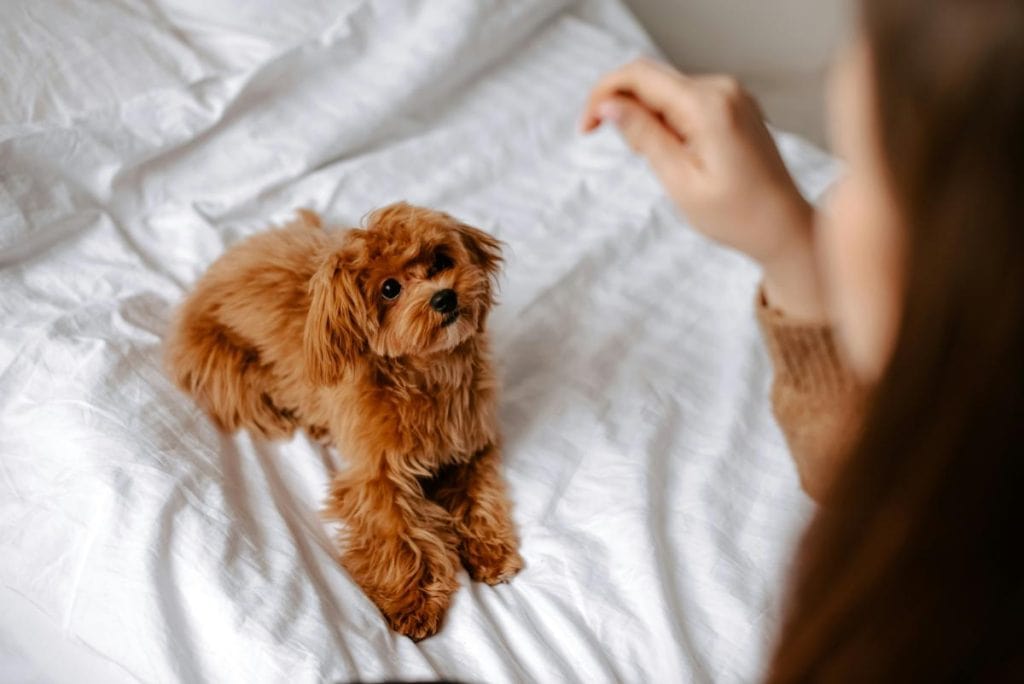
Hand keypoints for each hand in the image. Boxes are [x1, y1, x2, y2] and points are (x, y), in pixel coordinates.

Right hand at [581, 59, 825, 320]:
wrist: (783, 227)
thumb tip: (608, 105)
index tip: (586, 128)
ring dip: (648, 119)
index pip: (638, 76)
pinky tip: (680, 156)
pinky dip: (669, 122)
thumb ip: (643, 136)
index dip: (602, 94)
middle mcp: (723, 89)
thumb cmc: (736, 215)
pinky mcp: (734, 104)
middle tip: (631, 155)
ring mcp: (732, 94)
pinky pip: (686, 100)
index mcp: (709, 106)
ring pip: (666, 91)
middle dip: (624, 110)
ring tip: (666, 165)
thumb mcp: (679, 181)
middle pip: (651, 79)